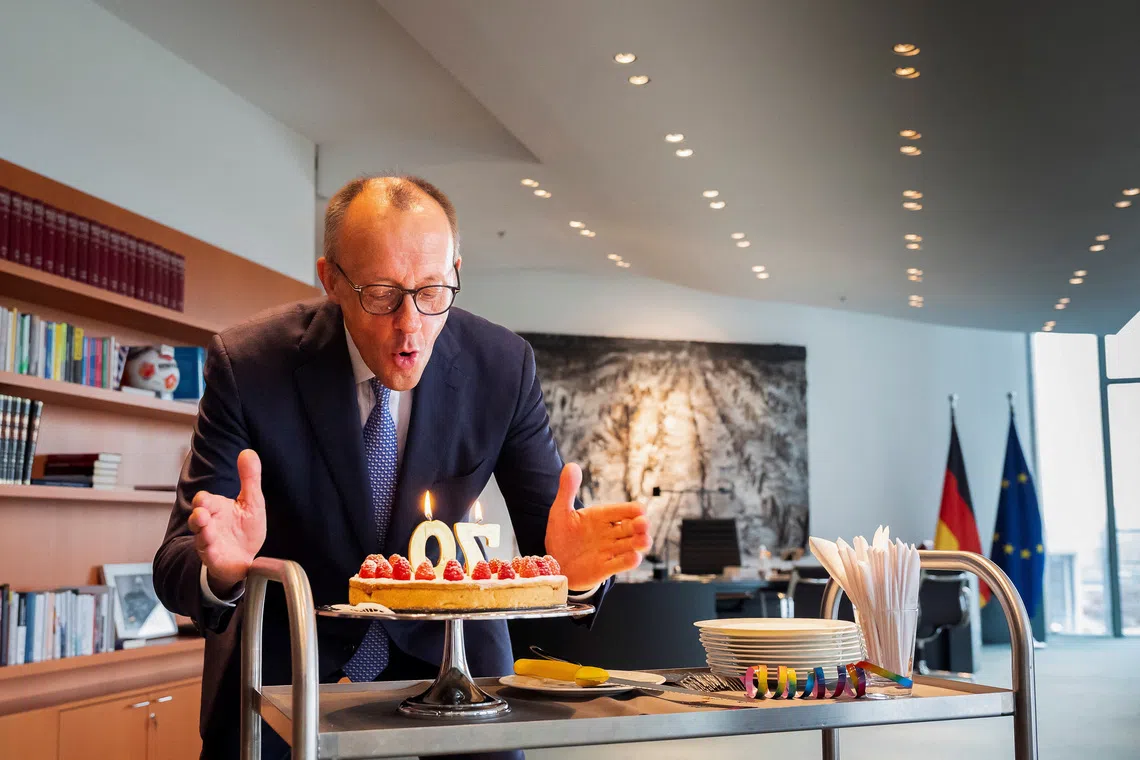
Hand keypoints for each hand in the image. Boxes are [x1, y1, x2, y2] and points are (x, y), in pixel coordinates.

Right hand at [188, 449, 266, 595]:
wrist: (246, 558)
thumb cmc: (245, 529)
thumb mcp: (252, 501)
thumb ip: (249, 478)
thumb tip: (248, 452)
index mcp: (217, 508)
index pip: (204, 500)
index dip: (203, 500)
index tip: (204, 500)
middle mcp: (209, 524)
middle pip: (197, 518)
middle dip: (197, 516)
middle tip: (201, 513)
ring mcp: (209, 542)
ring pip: (200, 536)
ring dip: (202, 532)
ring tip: (206, 528)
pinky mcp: (214, 558)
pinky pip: (208, 554)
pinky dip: (209, 550)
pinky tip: (212, 548)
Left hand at [545, 463, 651, 589]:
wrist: (553, 563)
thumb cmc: (560, 535)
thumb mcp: (560, 511)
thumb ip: (567, 490)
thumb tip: (572, 465)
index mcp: (602, 517)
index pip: (624, 510)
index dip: (633, 510)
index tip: (639, 510)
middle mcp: (610, 533)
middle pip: (632, 527)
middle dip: (640, 526)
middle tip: (643, 524)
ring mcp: (609, 551)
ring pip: (631, 546)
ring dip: (640, 543)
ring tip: (644, 541)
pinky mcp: (604, 568)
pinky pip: (620, 564)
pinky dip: (628, 561)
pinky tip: (633, 557)